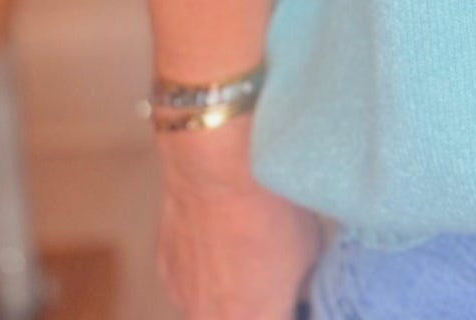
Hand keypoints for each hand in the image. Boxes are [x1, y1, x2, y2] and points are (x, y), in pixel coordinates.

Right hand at [153, 117, 326, 318]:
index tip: (294, 292)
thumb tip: (301, 289)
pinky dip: (201, 267)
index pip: (283, 318)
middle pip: (240, 316)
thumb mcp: (310, 248)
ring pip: (211, 306)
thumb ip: (303, 282)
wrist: (217, 170)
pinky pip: (189, 281)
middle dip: (256, 304)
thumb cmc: (269, 207)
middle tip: (269, 273)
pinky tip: (215, 235)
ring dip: (225, 289)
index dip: (289, 305)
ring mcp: (184, 299)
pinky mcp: (165, 273)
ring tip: (240, 248)